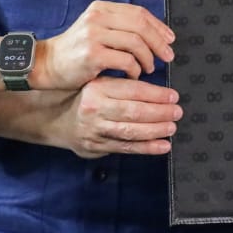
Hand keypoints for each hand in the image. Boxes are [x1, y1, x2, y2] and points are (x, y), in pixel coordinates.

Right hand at [39, 1, 174, 88]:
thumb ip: (120, 27)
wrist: (47, 64)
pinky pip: (126, 60)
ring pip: (136, 43)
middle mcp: (98, 17)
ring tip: (149, 69)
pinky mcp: (93, 54)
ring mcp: (94, 34)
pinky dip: (135, 69)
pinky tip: (134, 75)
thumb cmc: (77, 51)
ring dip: (148, 58)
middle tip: (168, 56)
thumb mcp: (97, 30)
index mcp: (101, 8)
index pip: (139, 13)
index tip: (170, 40)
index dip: (158, 27)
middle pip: (141, 25)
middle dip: (159, 42)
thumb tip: (157, 34)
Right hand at [60, 77, 181, 158]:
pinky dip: (147, 148)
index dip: (156, 94)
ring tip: (171, 128)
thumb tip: (158, 92)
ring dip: (155, 130)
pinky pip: (126, 148)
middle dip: (160, 113)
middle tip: (177, 112)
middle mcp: (95, 108)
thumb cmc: (84, 99)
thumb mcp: (99, 84)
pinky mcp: (96, 146)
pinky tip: (162, 146)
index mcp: (98, 88)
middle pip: (134, 111)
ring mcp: (95, 129)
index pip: (133, 90)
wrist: (55, 119)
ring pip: (131, 131)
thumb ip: (123, 86)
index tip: (173, 96)